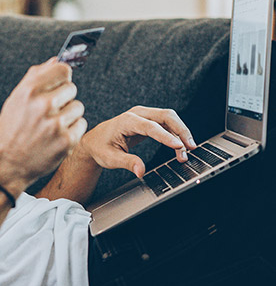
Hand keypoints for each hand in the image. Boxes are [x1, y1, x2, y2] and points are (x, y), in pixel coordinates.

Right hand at [0, 58, 87, 195]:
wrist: (7, 164)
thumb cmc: (11, 130)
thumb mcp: (15, 99)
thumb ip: (36, 77)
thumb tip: (56, 59)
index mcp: (29, 90)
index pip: (63, 69)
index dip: (61, 77)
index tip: (58, 84)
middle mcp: (43, 105)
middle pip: (72, 88)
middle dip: (63, 98)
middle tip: (49, 112)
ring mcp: (56, 124)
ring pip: (78, 107)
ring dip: (69, 115)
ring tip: (51, 126)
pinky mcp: (66, 141)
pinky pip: (81, 124)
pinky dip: (72, 130)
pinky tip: (56, 137)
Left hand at [78, 105, 195, 177]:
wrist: (94, 141)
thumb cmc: (100, 147)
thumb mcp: (110, 158)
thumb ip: (127, 163)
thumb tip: (141, 171)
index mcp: (126, 121)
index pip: (151, 127)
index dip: (166, 136)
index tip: (179, 146)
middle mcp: (136, 114)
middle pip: (165, 116)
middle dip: (181, 131)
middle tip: (190, 148)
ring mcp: (143, 115)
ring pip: (169, 118)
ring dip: (180, 133)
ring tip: (186, 153)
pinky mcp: (147, 120)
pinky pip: (166, 124)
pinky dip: (175, 134)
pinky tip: (180, 147)